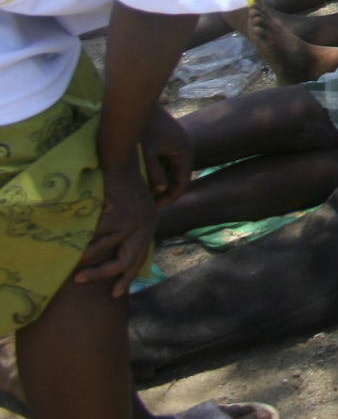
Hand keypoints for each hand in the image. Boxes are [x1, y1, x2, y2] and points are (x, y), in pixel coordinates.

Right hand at [74, 160, 155, 295]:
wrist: (124, 159)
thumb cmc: (126, 183)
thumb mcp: (137, 207)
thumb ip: (131, 227)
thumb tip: (118, 249)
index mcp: (150, 225)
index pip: (139, 258)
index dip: (127, 277)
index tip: (114, 293)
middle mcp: (145, 225)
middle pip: (124, 261)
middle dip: (102, 275)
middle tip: (82, 281)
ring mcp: (131, 220)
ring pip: (104, 248)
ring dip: (86, 257)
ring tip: (72, 260)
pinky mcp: (117, 212)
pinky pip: (95, 233)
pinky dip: (83, 240)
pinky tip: (71, 244)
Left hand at [140, 104, 192, 206]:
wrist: (137, 105)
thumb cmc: (143, 128)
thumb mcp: (148, 154)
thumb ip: (154, 174)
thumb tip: (157, 191)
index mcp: (184, 152)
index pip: (182, 183)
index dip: (169, 198)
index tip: (154, 209)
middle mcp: (185, 148)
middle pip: (177, 177)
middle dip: (164, 191)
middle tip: (147, 205)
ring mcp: (177, 144)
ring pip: (170, 170)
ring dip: (159, 182)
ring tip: (143, 194)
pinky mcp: (168, 141)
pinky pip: (165, 162)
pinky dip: (156, 171)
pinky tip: (141, 178)